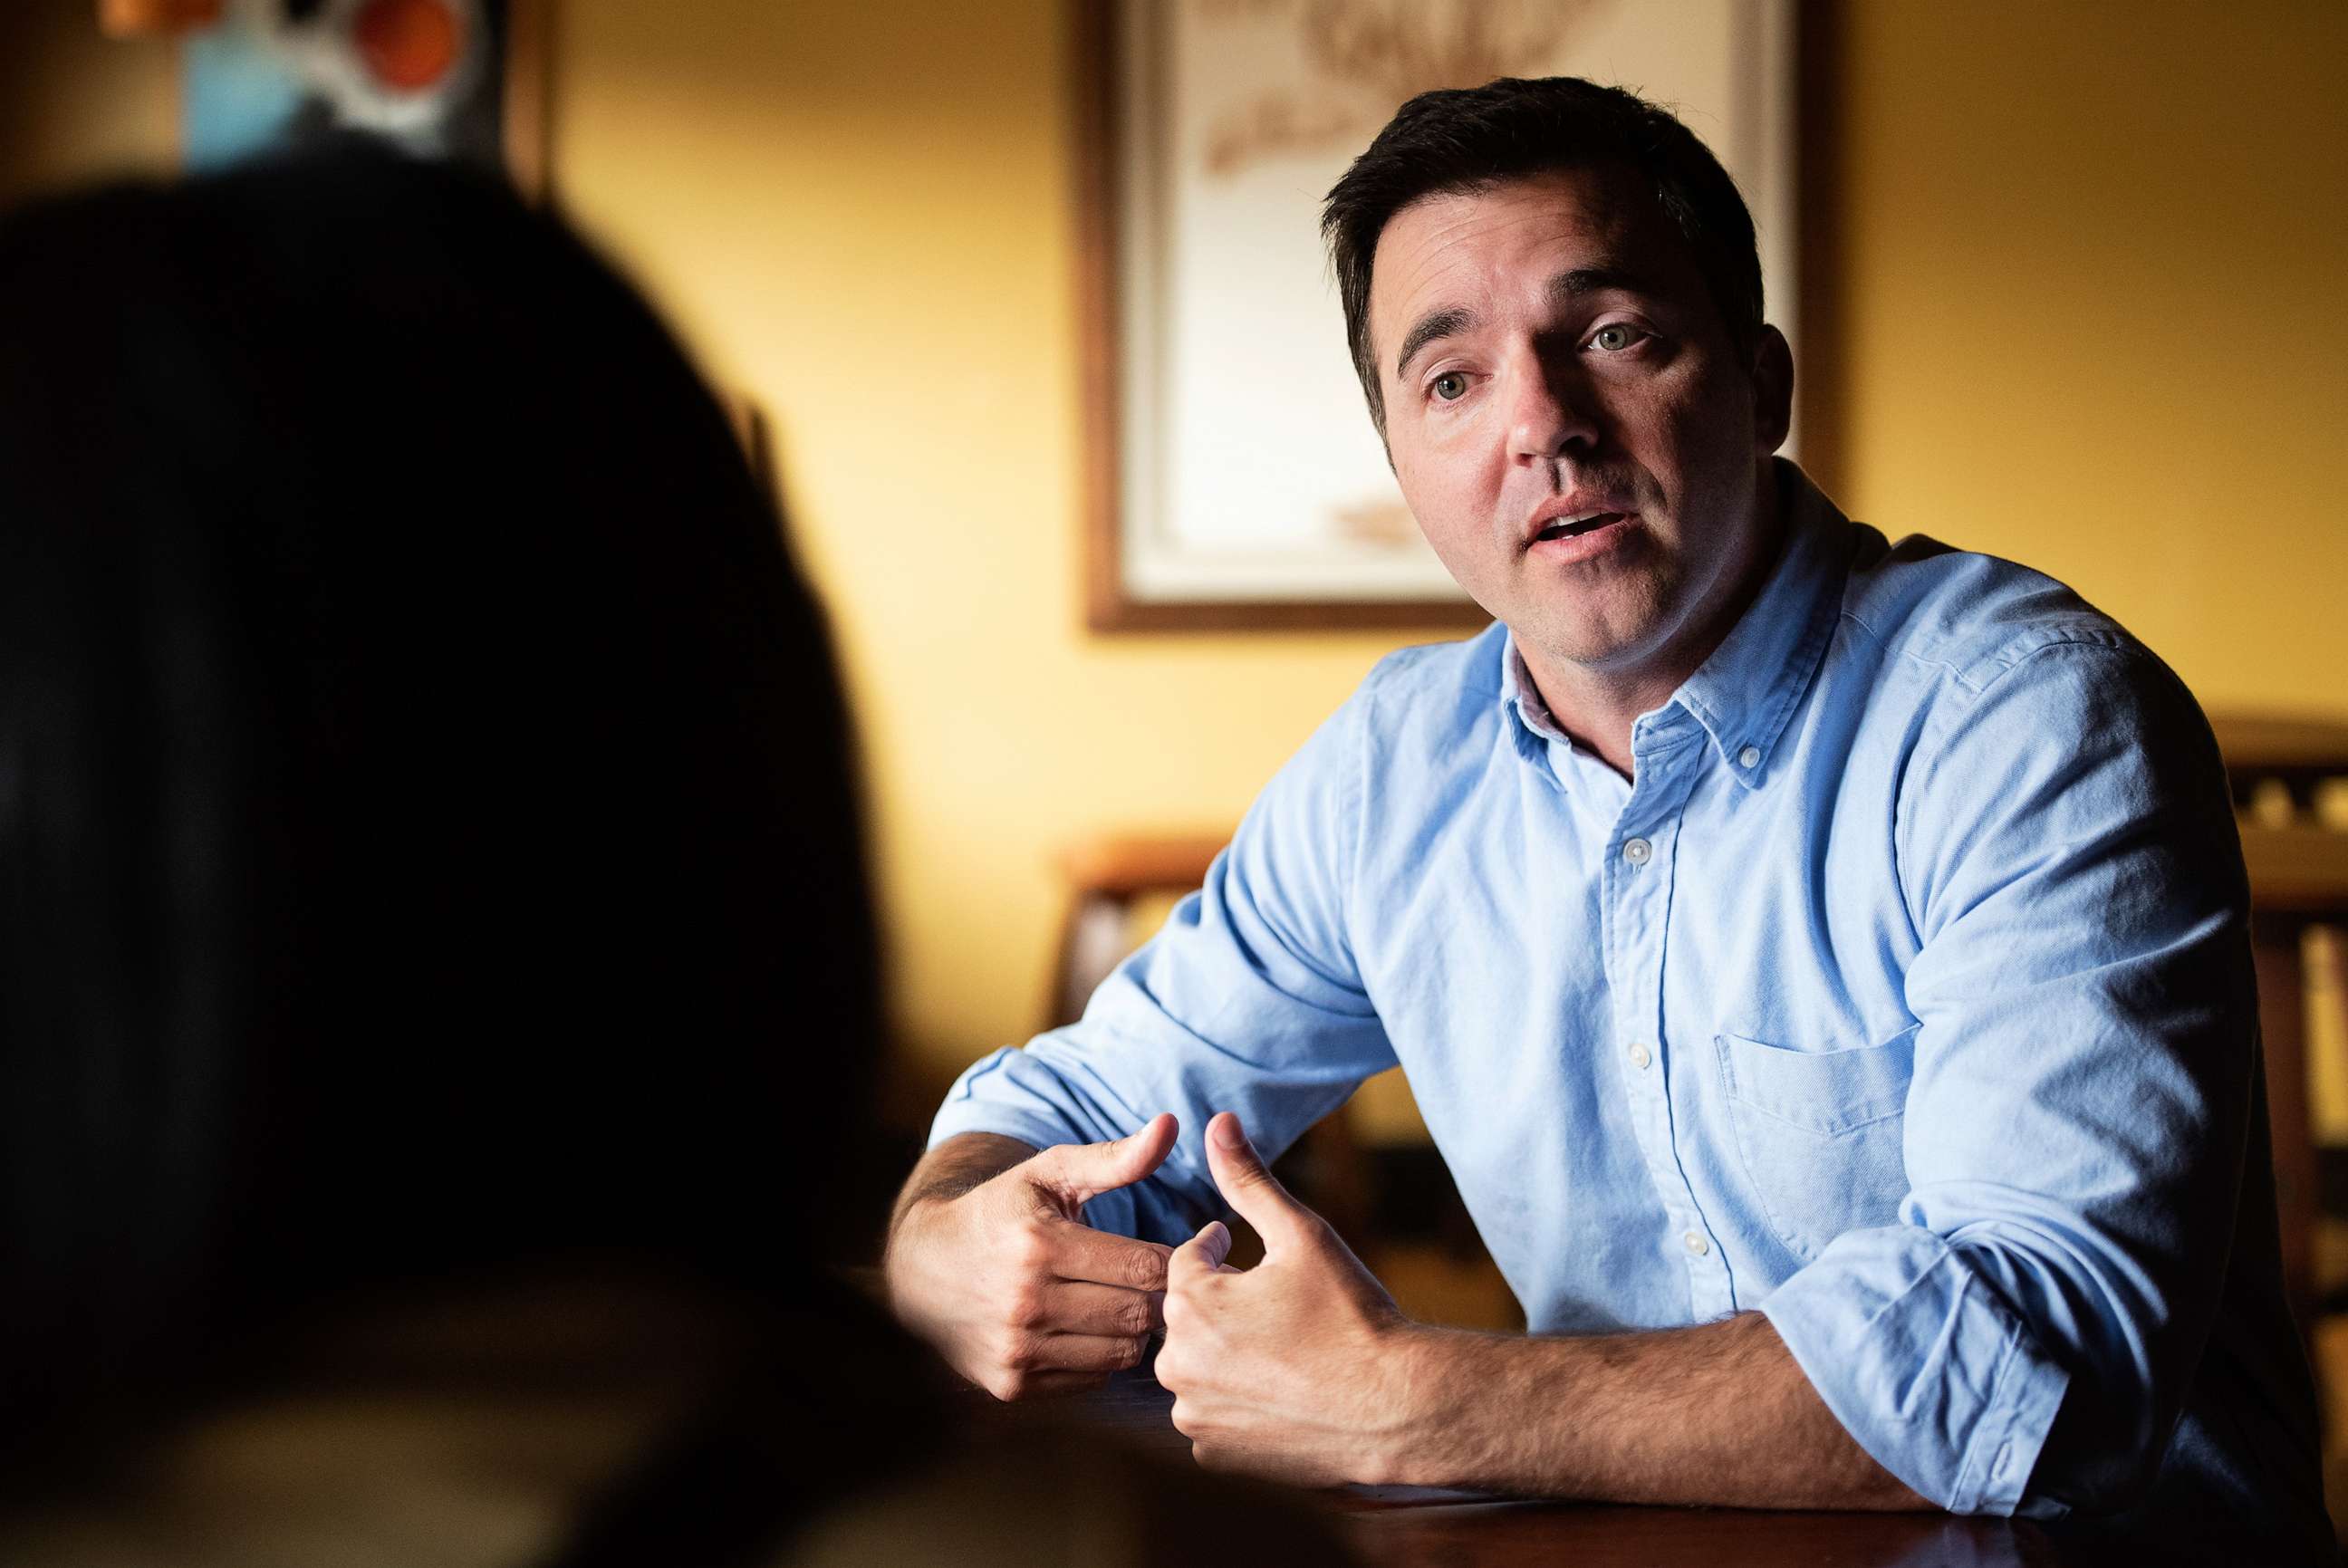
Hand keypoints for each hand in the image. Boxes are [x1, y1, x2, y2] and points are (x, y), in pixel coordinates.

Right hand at [886, 1114, 1178, 1399]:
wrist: (923, 1268)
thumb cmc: (1000, 1212)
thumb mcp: (1049, 1174)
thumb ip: (1114, 1158)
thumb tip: (1170, 1124)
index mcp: (1040, 1243)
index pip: (1144, 1267)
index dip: (1177, 1260)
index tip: (1185, 1252)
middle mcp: (1026, 1302)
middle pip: (1139, 1314)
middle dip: (1161, 1296)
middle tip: (1159, 1281)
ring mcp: (1017, 1349)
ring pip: (1123, 1353)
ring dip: (1135, 1329)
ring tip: (1124, 1300)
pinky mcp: (1012, 1384)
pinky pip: (1093, 1378)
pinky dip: (1103, 1354)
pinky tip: (1089, 1326)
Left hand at [1156, 1111, 1415, 1486]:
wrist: (1396, 1407)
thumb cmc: (1351, 1316)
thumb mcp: (1302, 1235)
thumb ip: (1249, 1180)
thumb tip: (1217, 1122)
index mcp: (1191, 1301)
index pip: (1189, 1260)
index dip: (1222, 1251)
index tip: (1243, 1250)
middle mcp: (1178, 1361)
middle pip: (1187, 1316)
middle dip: (1221, 1304)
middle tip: (1272, 1305)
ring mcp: (1194, 1413)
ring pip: (1196, 1366)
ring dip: (1224, 1353)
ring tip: (1278, 1348)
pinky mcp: (1213, 1454)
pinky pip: (1210, 1413)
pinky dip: (1234, 1400)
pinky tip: (1277, 1391)